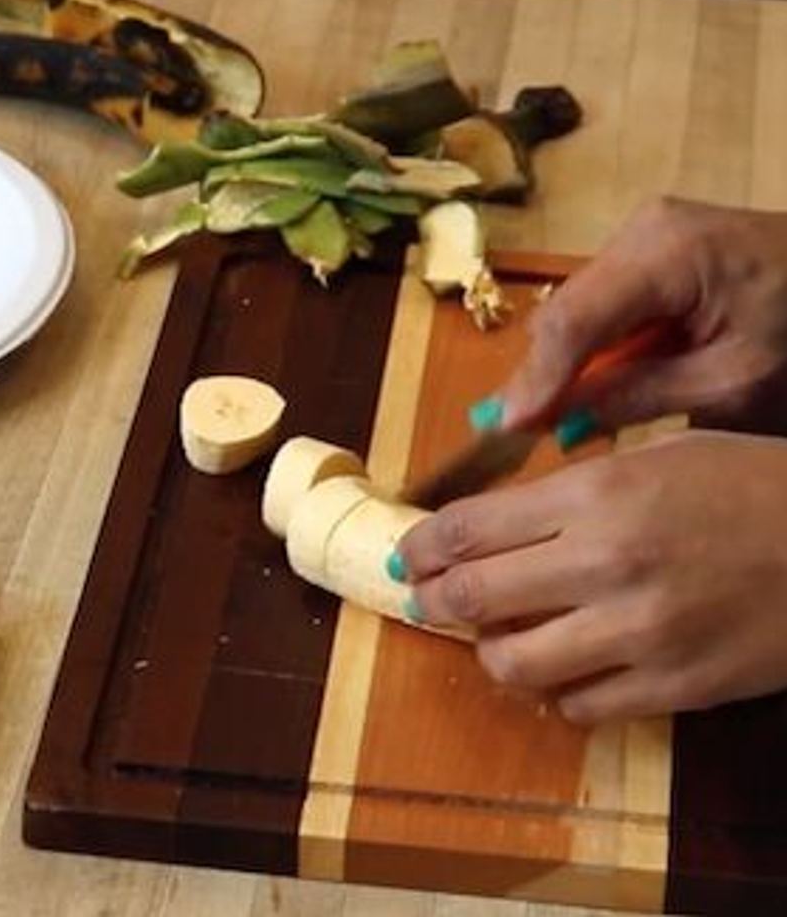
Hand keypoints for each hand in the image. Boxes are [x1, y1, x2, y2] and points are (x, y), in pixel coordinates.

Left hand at [397, 431, 786, 722]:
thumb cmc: (751, 487)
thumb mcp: (657, 456)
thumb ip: (571, 487)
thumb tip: (493, 516)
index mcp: (597, 494)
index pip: (469, 528)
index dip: (425, 545)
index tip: (411, 554)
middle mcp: (606, 563)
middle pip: (474, 597)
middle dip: (432, 599)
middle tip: (424, 598)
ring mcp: (639, 633)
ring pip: (514, 665)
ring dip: (490, 652)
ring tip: (497, 636)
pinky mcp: (674, 688)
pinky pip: (580, 707)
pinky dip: (559, 691)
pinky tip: (568, 668)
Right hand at [498, 197, 786, 434]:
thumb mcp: (735, 381)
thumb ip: (640, 396)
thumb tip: (557, 424)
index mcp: (668, 253)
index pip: (575, 320)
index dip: (536, 377)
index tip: (506, 428)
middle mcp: (642, 228)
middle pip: (568, 310)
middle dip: (547, 372)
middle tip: (528, 432)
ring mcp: (643, 232)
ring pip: (578, 307)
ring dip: (570, 361)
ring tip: (565, 416)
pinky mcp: (649, 246)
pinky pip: (603, 302)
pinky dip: (597, 345)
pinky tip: (600, 382)